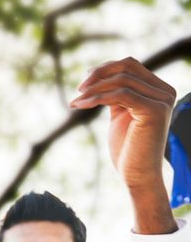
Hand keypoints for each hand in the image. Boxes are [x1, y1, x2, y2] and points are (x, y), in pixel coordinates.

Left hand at [70, 58, 174, 192]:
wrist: (137, 175)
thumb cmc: (128, 148)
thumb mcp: (121, 113)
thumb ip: (117, 94)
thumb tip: (98, 73)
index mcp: (160, 90)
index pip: (131, 65)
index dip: (105, 68)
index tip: (84, 81)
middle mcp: (165, 92)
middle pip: (127, 66)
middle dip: (98, 74)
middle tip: (78, 89)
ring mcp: (162, 100)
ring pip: (121, 80)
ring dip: (93, 89)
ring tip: (76, 101)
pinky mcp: (153, 111)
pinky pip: (120, 95)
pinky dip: (96, 98)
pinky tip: (80, 105)